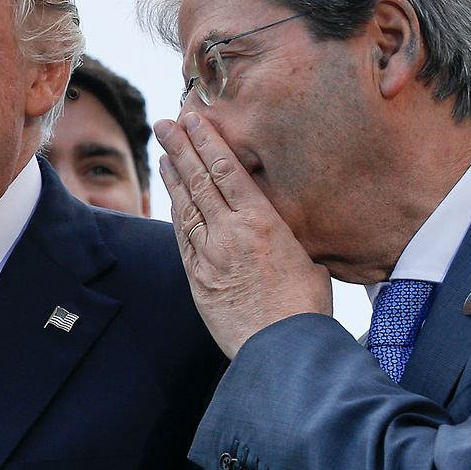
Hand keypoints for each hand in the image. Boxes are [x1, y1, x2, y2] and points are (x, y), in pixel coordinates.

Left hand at [154, 112, 332, 357]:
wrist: (281, 350)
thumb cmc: (305, 308)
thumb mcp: (306, 259)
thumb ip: (286, 238)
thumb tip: (282, 234)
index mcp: (261, 221)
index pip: (228, 170)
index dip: (207, 141)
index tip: (194, 120)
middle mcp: (229, 233)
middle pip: (200, 180)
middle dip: (181, 148)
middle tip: (166, 123)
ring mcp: (208, 256)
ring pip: (186, 206)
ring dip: (174, 177)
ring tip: (164, 153)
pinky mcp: (197, 279)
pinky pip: (183, 237)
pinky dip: (176, 212)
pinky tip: (173, 198)